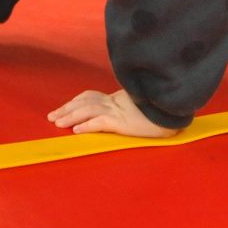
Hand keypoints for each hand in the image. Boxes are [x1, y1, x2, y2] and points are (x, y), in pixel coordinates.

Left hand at [47, 88, 179, 137]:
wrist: (175, 110)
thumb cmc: (162, 111)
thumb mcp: (141, 107)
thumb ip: (130, 108)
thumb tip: (120, 115)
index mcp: (119, 99)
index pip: (91, 96)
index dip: (75, 102)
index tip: (63, 108)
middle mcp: (116, 102)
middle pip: (85, 102)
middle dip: (67, 108)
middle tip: (52, 117)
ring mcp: (119, 110)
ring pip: (88, 110)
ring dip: (71, 116)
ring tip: (57, 123)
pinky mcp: (124, 121)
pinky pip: (101, 122)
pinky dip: (87, 125)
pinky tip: (76, 131)